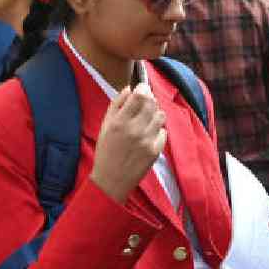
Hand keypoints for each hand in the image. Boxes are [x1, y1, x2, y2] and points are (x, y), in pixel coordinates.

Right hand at [90, 83, 165, 202]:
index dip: (143, 88)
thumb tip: (129, 88)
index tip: (142, 88)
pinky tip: (148, 135)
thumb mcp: (105, 125)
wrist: (111, 180)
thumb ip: (116, 104)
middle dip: (149, 100)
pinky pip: (163, 132)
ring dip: (154, 114)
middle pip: (152, 103)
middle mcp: (135, 130)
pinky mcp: (156, 151)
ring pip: (161, 116)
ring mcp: (147, 141)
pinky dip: (157, 131)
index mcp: (120, 122)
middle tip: (144, 104)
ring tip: (145, 121)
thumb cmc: (106, 151)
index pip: (140, 95)